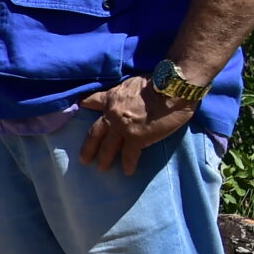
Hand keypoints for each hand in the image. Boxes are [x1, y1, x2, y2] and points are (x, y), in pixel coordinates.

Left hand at [77, 76, 196, 174]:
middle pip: (95, 133)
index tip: (80, 108)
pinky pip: (129, 155)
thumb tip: (128, 97)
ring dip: (104, 159)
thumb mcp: (132, 83)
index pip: (93, 101)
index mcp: (111, 98)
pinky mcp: (137, 138)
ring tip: (101, 169)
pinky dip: (128, 165)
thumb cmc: (158, 81)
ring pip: (108, 147)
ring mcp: (122, 128)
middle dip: (88, 147)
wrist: (172, 88)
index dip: (86, 105)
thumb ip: (125, 93)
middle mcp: (112, 114)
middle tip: (83, 159)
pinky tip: (128, 172)